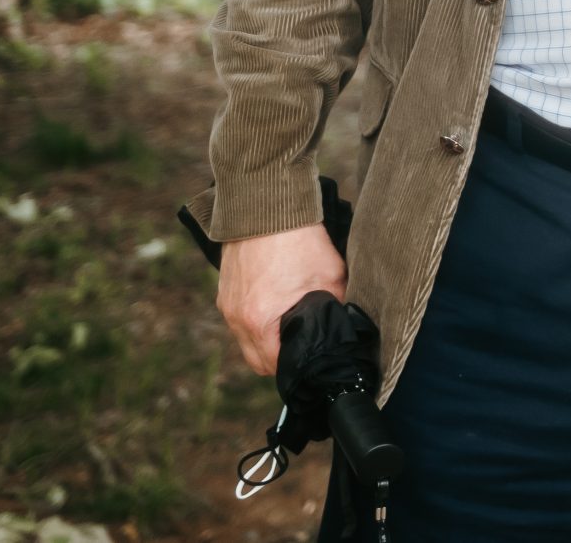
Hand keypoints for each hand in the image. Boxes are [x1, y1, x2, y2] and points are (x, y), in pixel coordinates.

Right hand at [218, 222, 347, 375]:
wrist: (266, 202)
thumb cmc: (298, 238)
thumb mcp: (331, 275)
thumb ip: (338, 307)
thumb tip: (346, 326)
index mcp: (259, 321)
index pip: (275, 367)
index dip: (297, 367)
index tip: (312, 360)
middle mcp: (236, 318)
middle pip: (257, 360)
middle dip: (281, 359)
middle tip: (304, 347)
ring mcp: (227, 304)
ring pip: (246, 340)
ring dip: (266, 340)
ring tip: (291, 324)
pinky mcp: (225, 290)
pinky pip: (239, 319)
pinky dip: (255, 320)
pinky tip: (276, 304)